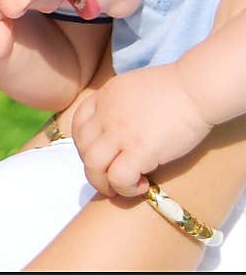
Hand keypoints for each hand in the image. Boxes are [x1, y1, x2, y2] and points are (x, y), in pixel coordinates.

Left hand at [71, 63, 211, 196]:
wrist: (197, 87)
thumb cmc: (176, 87)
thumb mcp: (133, 86)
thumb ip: (118, 103)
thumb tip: (118, 122)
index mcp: (104, 97)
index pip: (77, 125)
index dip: (85, 145)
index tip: (104, 154)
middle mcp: (106, 115)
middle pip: (82, 149)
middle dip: (93, 168)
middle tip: (113, 176)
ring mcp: (120, 132)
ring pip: (92, 167)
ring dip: (103, 183)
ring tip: (122, 187)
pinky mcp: (140, 150)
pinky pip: (118, 178)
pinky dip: (126, 188)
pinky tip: (143, 185)